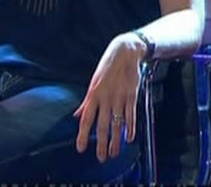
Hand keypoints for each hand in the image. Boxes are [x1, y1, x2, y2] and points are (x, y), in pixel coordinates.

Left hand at [74, 32, 147, 161]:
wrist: (125, 52)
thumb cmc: (108, 67)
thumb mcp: (93, 82)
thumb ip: (87, 101)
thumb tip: (77, 115)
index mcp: (93, 94)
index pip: (86, 119)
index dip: (83, 135)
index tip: (81, 148)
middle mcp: (106, 98)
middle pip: (102, 125)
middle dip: (101, 143)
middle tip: (101, 157)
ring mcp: (120, 97)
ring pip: (117, 123)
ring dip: (116, 140)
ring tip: (114, 152)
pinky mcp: (132, 95)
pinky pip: (131, 115)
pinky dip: (130, 127)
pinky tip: (129, 137)